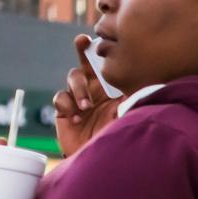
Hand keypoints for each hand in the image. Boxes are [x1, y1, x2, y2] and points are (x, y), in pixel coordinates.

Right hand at [52, 35, 123, 157]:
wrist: (104, 160)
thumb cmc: (119, 137)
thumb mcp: (129, 116)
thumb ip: (131, 100)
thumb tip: (136, 87)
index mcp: (111, 87)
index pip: (106, 64)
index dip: (101, 49)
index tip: (99, 37)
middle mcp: (94, 88)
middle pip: (85, 62)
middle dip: (82, 49)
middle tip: (83, 42)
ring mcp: (78, 98)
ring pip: (73, 78)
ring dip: (79, 89)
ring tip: (87, 107)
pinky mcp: (64, 110)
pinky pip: (60, 98)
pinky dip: (67, 105)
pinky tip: (76, 118)